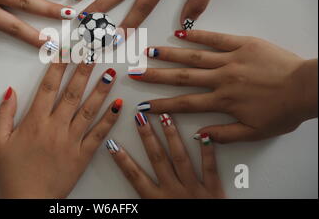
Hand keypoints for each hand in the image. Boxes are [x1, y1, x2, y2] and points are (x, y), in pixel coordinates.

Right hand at [0, 63, 121, 197]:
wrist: (27, 203)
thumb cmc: (11, 175)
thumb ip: (3, 115)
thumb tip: (10, 91)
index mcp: (34, 123)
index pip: (48, 87)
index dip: (58, 66)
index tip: (66, 50)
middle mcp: (55, 128)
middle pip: (71, 93)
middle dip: (83, 70)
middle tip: (93, 53)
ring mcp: (71, 142)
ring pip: (88, 110)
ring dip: (100, 90)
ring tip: (110, 72)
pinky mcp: (82, 156)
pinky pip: (98, 135)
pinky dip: (109, 120)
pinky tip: (118, 106)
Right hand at [107, 114, 224, 197]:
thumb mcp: (156, 215)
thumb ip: (143, 200)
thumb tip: (124, 197)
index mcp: (158, 201)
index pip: (135, 177)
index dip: (122, 160)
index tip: (112, 144)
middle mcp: (173, 192)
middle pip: (157, 159)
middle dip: (147, 137)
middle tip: (140, 118)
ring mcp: (193, 189)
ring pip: (180, 158)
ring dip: (171, 136)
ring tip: (165, 117)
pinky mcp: (213, 190)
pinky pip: (210, 168)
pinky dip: (207, 151)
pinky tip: (203, 135)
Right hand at [129, 30, 317, 142]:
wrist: (307, 88)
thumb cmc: (283, 111)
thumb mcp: (255, 132)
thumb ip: (225, 134)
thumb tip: (199, 134)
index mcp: (223, 101)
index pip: (185, 104)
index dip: (162, 105)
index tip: (144, 105)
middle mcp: (221, 79)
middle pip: (182, 77)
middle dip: (156, 76)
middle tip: (135, 71)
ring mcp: (231, 59)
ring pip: (194, 57)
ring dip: (170, 54)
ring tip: (150, 51)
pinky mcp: (242, 44)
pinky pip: (216, 38)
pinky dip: (197, 35)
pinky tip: (180, 33)